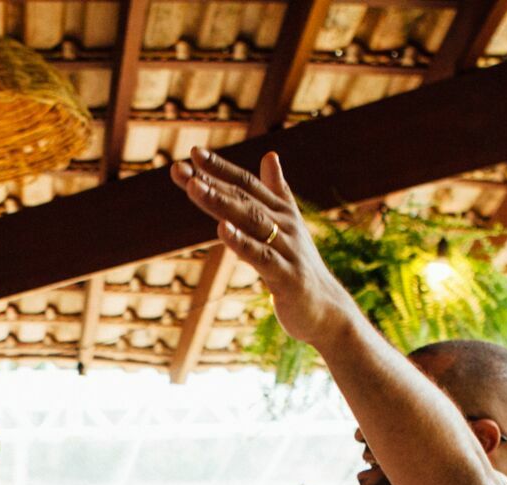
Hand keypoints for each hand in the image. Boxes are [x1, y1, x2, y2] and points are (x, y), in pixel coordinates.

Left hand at [171, 147, 353, 350]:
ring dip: (220, 203)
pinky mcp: (285, 276)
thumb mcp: (288, 224)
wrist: (327, 309)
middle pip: (243, 198)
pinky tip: (221, 228)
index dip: (220, 168)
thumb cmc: (299, 267)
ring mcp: (286, 249)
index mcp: (281, 211)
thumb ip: (277, 190)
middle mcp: (284, 224)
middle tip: (180, 167)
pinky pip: (260, 256)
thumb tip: (270, 155)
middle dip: (210, 181)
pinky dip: (241, 241)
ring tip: (194, 186)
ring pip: (250, 220)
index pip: (247, 184)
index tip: (193, 152)